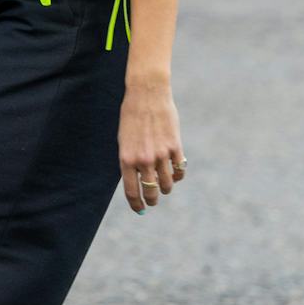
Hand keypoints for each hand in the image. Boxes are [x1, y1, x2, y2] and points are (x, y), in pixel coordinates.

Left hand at [118, 74, 186, 213]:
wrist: (147, 94)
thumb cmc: (132, 116)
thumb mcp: (124, 140)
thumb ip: (130, 160)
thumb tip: (137, 180)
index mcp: (126, 159)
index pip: (132, 191)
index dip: (137, 204)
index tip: (140, 209)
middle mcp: (143, 160)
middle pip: (151, 191)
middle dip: (152, 200)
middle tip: (153, 201)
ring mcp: (160, 154)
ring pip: (167, 183)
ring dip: (166, 189)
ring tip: (165, 188)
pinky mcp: (175, 147)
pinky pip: (179, 170)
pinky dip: (178, 176)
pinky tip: (175, 175)